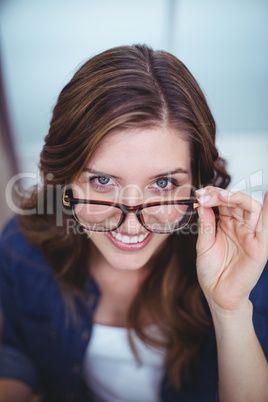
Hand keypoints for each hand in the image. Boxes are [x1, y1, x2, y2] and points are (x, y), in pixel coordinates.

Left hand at [195, 187, 267, 311]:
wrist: (217, 294)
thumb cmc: (212, 271)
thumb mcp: (204, 244)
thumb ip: (206, 224)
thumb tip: (202, 203)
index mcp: (227, 224)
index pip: (224, 202)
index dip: (213, 195)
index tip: (199, 195)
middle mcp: (241, 226)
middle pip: (237, 202)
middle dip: (221, 194)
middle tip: (206, 196)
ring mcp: (251, 235)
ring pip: (252, 208)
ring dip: (237, 199)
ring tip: (222, 196)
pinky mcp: (261, 247)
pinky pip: (266, 227)